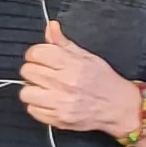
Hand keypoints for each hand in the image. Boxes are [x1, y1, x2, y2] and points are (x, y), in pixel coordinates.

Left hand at [19, 19, 144, 136]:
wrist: (120, 107)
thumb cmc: (104, 81)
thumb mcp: (87, 56)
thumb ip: (64, 43)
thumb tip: (50, 27)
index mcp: (72, 64)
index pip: (35, 53)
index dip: (35, 54)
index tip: (40, 58)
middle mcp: (65, 83)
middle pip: (27, 72)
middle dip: (33, 71)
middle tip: (44, 74)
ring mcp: (61, 103)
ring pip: (25, 92)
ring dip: (33, 90)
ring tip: (45, 89)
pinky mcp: (59, 119)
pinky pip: (32, 110)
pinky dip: (37, 106)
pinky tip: (49, 101)